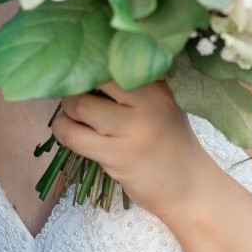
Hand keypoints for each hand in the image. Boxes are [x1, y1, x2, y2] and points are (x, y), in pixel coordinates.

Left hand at [52, 81, 214, 213]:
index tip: (87, 76)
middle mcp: (147, 103)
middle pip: (94, 80)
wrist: (189, 188)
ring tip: (72, 115)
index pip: (114, 64)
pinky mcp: (116, 156)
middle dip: (77, 87)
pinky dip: (62, 130)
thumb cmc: (172, 143)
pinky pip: (74, 136)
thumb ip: (137, 87)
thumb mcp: (164, 105)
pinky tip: (68, 131)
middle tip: (76, 96)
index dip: (93, 67)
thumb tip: (90, 69)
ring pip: (79, 106)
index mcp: (158, 87)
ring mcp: (131, 130)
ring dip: (66, 110)